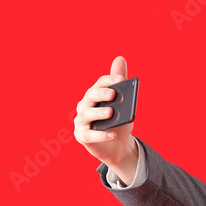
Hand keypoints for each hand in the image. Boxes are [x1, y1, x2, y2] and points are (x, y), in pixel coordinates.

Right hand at [74, 55, 138, 184]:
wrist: (118, 146)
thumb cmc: (119, 123)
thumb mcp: (124, 104)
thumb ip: (122, 84)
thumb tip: (120, 59)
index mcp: (95, 95)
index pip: (99, 83)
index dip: (109, 81)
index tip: (121, 79)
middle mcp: (85, 105)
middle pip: (91, 96)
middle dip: (101, 94)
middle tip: (113, 94)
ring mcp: (81, 121)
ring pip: (87, 114)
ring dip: (98, 113)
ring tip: (111, 113)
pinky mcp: (82, 136)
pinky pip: (89, 135)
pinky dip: (100, 135)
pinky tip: (112, 134)